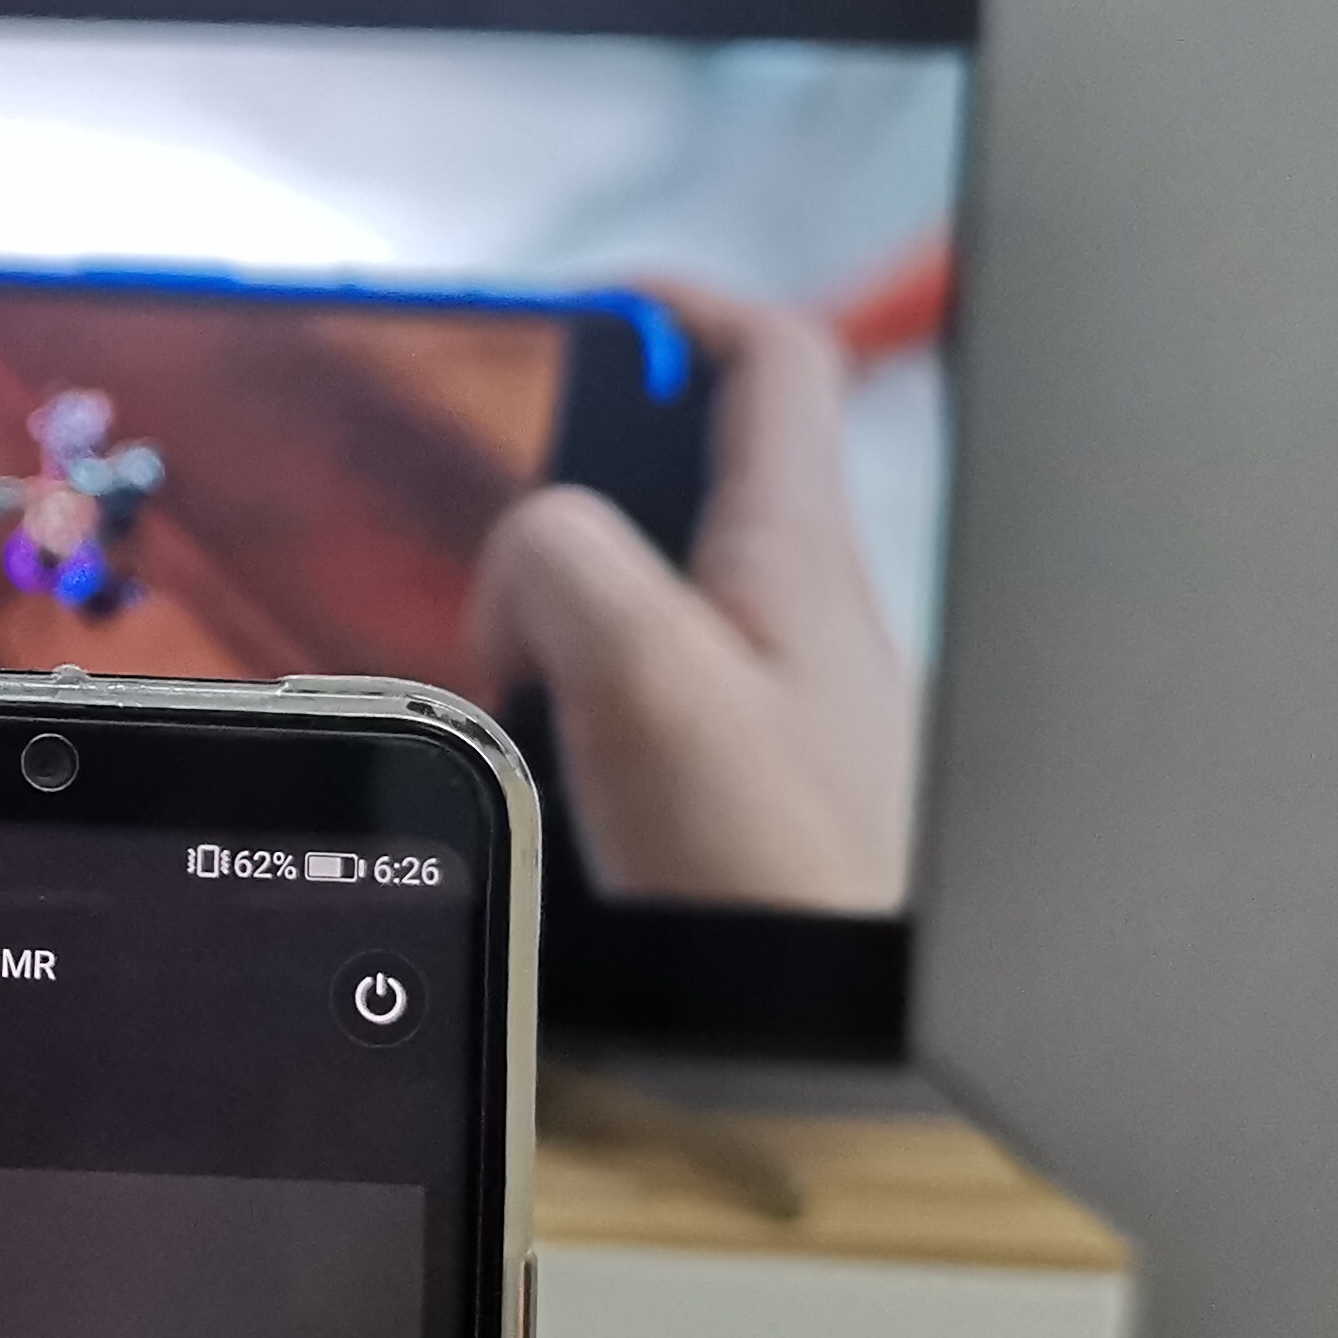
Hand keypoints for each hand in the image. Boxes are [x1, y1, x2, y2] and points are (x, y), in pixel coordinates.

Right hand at [464, 278, 915, 911]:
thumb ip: (565, 566)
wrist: (835, 1030)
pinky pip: (649, 676)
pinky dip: (577, 683)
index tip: (582, 315)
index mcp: (792, 550)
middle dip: (576, 474)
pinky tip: (545, 742)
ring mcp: (780, 687)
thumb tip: (522, 554)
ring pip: (657, 578)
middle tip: (502, 526)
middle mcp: (800, 606)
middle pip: (690, 464)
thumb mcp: (645, 684)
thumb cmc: (779, 882)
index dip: (676, 307)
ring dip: (564, 597)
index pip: (769, 356)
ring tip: (509, 657)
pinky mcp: (745, 767)